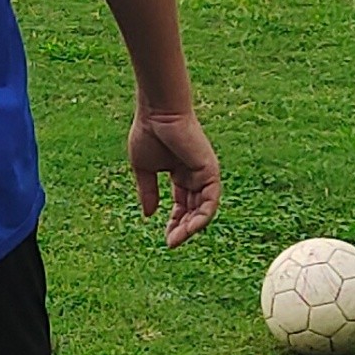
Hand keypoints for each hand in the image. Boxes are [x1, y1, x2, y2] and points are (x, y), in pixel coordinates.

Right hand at [128, 104, 219, 245]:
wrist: (157, 112)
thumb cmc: (149, 133)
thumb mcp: (143, 169)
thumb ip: (148, 192)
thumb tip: (148, 215)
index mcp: (181, 174)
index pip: (182, 205)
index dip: (175, 223)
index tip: (165, 238)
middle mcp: (196, 175)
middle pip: (194, 210)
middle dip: (183, 228)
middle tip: (171, 242)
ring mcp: (205, 174)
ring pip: (204, 209)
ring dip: (192, 227)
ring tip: (177, 239)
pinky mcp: (210, 171)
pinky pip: (210, 201)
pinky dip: (202, 216)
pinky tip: (189, 228)